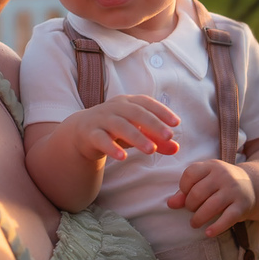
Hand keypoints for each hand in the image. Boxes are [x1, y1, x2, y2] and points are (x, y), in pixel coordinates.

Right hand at [65, 94, 179, 161]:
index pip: (146, 103)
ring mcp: (101, 119)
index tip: (176, 123)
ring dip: (137, 137)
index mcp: (128, 102)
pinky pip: (101, 140)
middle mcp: (115, 107)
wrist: (82, 132)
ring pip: (120, 126)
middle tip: (169, 136)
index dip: (161, 111)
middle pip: (136, 113)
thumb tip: (177, 148)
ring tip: (151, 150)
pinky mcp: (90, 134)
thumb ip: (155, 140)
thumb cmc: (115, 129)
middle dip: (153, 124)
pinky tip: (123, 157)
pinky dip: (112, 148)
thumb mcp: (136, 132)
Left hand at [167, 159, 255, 237]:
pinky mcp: (242, 206)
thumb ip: (186, 190)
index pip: (190, 174)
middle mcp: (224, 175)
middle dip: (190, 205)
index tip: (186, 195)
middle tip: (191, 211)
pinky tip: (208, 233)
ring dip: (198, 218)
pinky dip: (216, 228)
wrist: (252, 185)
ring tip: (194, 223)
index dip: (183, 187)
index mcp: (212, 165)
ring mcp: (234, 190)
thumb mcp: (206, 180)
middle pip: (198, 193)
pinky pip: (227, 218)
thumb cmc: (221, 184)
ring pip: (211, 206)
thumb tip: (170, 204)